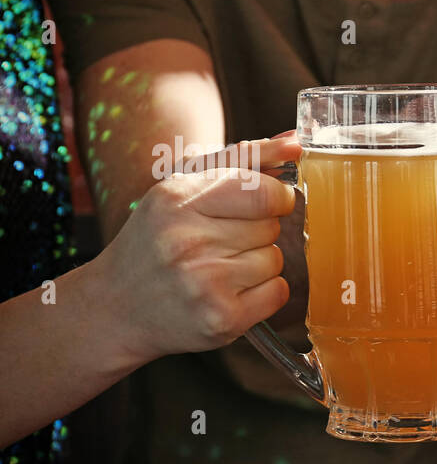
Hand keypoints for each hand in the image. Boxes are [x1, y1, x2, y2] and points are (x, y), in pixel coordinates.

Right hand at [96, 136, 299, 362]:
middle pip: (270, 226)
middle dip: (257, 232)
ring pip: (276, 259)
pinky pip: (278, 292)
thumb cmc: (156, 241)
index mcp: (176, 198)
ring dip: (259, 263)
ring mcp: (205, 283)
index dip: (274, 197)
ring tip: (220, 269)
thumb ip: (242, 159)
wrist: (115, 308)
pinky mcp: (223, 319)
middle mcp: (187, 240)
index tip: (264, 204)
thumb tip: (294, 143)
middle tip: (221, 242)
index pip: (262, 191)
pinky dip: (265, 292)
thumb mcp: (183, 187)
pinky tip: (231, 292)